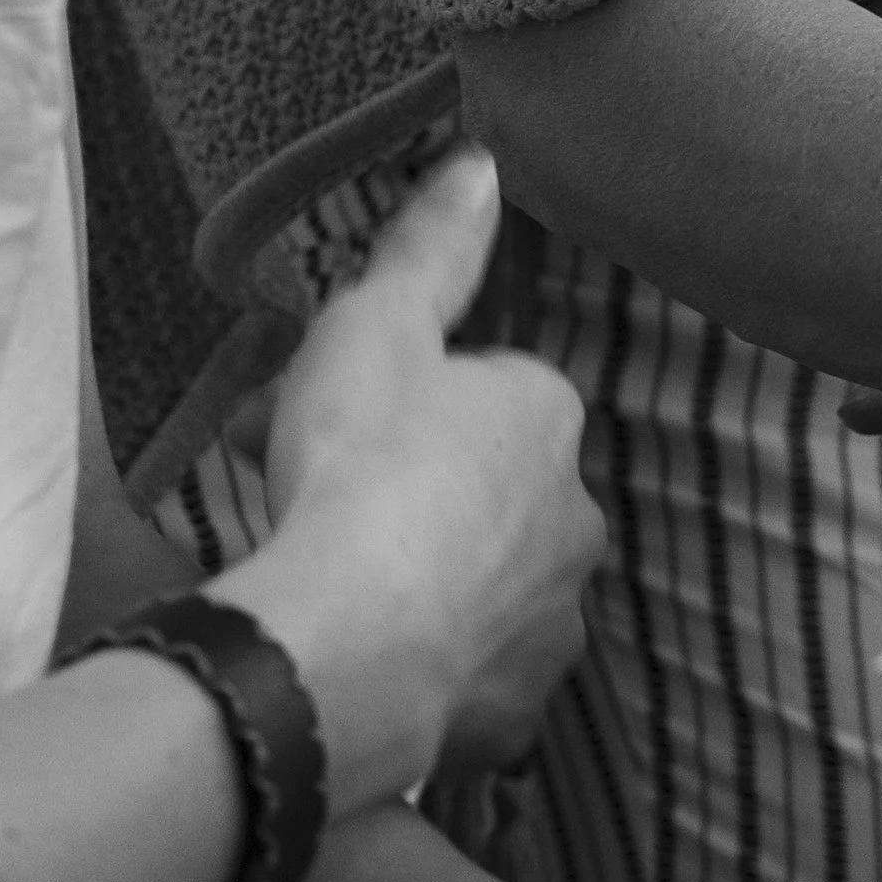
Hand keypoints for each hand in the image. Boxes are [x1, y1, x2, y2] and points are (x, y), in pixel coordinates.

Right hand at [237, 145, 604, 807]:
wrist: (340, 646)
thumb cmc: (358, 468)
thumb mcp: (378, 325)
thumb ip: (434, 247)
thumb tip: (485, 164)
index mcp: (549, 419)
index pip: (483, 394)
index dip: (399, 400)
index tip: (325, 414)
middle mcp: (577, 518)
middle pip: (482, 491)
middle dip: (404, 488)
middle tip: (304, 499)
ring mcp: (552, 625)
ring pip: (480, 586)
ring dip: (418, 579)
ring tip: (322, 587)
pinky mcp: (514, 716)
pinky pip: (468, 679)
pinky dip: (422, 669)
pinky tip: (357, 662)